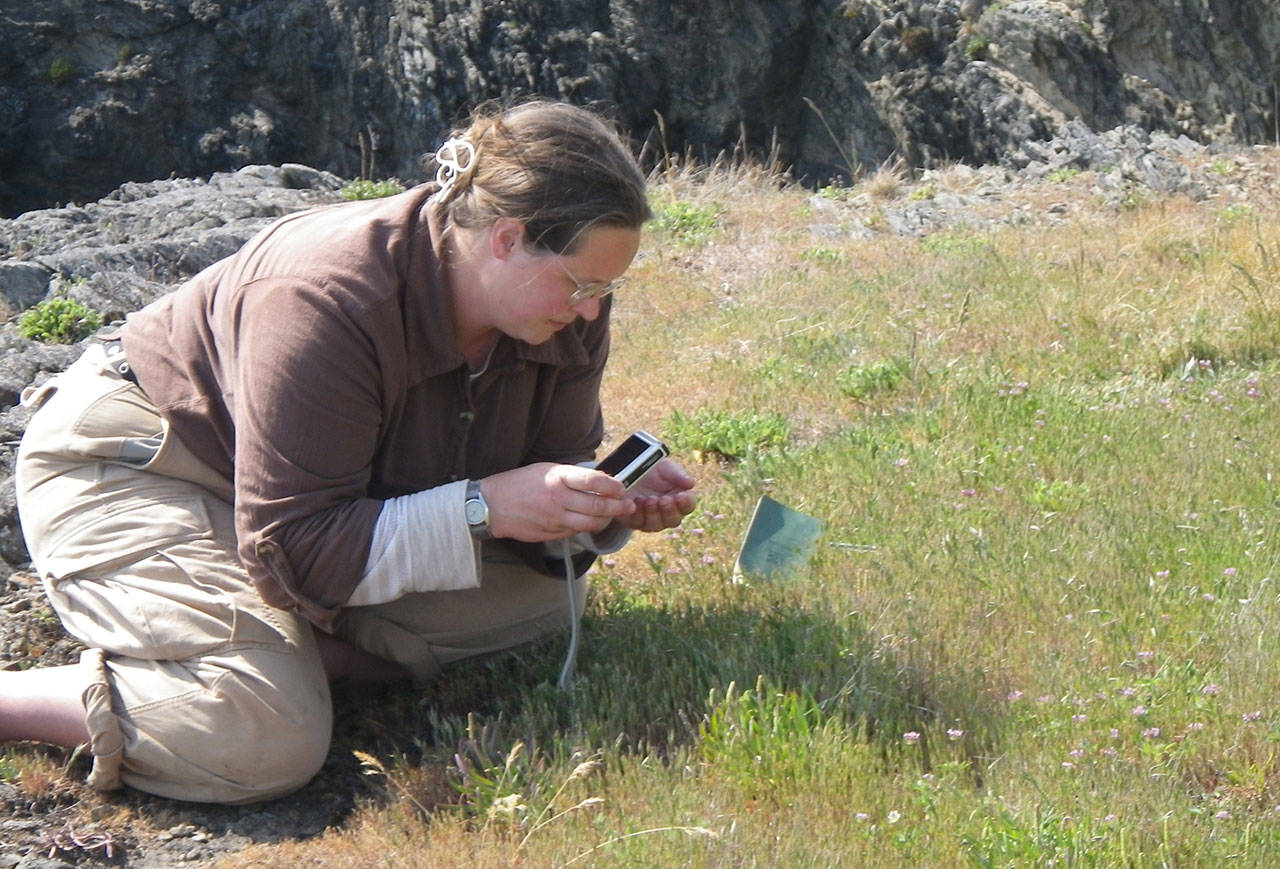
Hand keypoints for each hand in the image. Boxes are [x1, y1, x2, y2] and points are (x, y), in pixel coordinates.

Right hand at [481, 462, 635, 542]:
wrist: (492, 506)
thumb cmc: (520, 483)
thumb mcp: (545, 470)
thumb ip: (571, 475)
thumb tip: (599, 480)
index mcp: (557, 478)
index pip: (593, 481)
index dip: (612, 485)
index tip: (622, 487)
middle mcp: (557, 499)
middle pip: (597, 507)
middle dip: (617, 507)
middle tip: (628, 505)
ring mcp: (554, 519)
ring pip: (589, 524)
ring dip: (605, 521)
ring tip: (612, 515)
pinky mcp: (550, 534)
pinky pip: (574, 532)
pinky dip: (585, 527)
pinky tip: (588, 521)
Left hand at [614, 458, 696, 532]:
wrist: (631, 468)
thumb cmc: (654, 470)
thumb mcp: (666, 468)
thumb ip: (678, 476)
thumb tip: (690, 484)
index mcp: (679, 500)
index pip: (688, 506)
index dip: (686, 503)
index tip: (681, 496)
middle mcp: (667, 514)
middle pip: (673, 521)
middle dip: (669, 511)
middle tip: (664, 499)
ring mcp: (651, 519)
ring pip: (656, 525)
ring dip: (653, 513)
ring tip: (649, 499)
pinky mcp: (635, 521)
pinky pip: (637, 522)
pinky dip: (637, 513)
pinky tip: (636, 502)